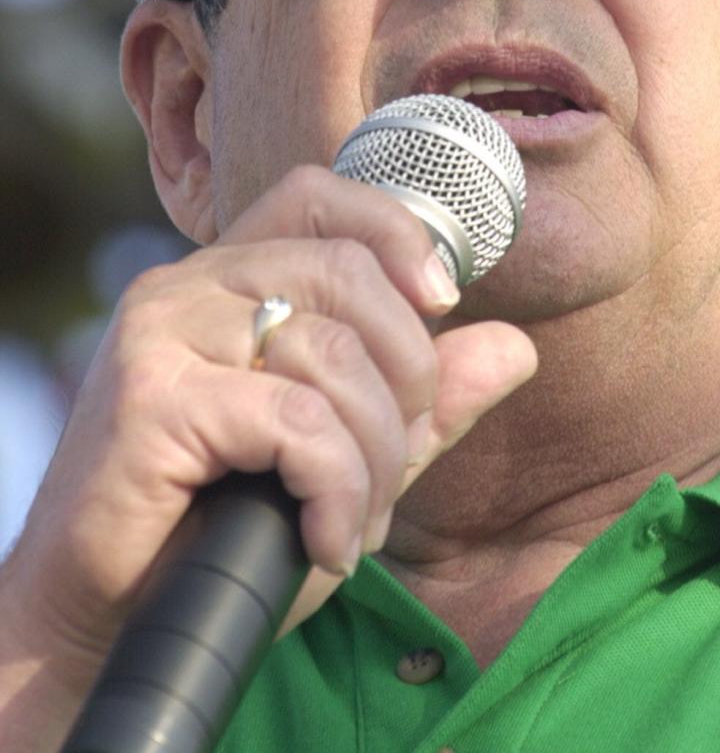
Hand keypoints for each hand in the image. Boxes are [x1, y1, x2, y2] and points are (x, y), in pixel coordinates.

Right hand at [0, 166, 535, 747]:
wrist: (105, 622)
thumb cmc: (223, 533)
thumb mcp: (346, 459)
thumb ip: (424, 404)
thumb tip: (519, 347)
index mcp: (227, 280)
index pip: (319, 193)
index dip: (396, 231)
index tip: (443, 300)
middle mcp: (188, 286)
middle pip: (346, 272)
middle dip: (408, 373)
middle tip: (396, 459)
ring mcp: (163, 334)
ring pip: (331, 353)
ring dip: (375, 457)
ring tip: (354, 520)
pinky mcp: (153, 399)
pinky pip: (296, 420)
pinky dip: (336, 489)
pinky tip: (325, 542)